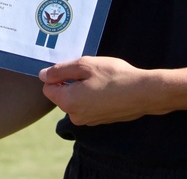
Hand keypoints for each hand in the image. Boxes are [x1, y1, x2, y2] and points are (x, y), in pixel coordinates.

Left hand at [39, 56, 158, 125]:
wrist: (143, 93)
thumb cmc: (114, 76)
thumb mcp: (84, 65)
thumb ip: (60, 70)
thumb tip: (42, 75)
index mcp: (68, 102)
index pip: (48, 88)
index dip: (58, 75)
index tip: (74, 68)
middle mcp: (75, 116)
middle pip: (61, 95)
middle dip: (70, 82)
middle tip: (90, 72)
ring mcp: (88, 121)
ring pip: (75, 100)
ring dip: (82, 89)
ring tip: (100, 80)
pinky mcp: (99, 121)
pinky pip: (88, 106)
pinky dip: (92, 96)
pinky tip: (107, 88)